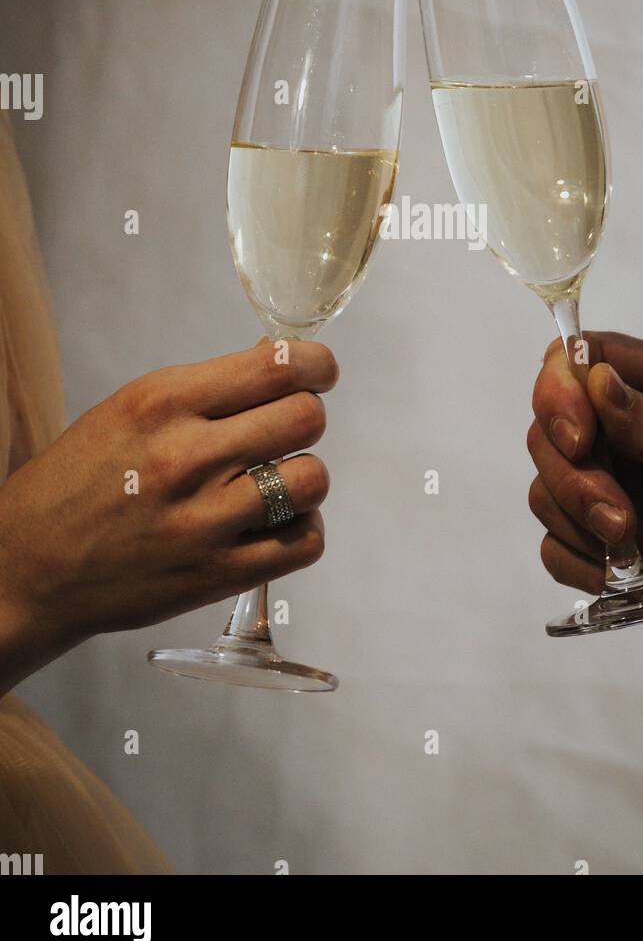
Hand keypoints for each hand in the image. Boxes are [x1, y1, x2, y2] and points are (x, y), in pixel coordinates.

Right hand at [0, 338, 337, 692]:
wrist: (27, 567)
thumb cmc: (81, 480)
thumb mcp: (129, 410)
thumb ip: (207, 391)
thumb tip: (283, 368)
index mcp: (162, 401)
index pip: (277, 366)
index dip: (314, 365)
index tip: (316, 372)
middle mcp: (186, 456)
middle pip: (305, 418)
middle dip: (306, 417)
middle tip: (284, 430)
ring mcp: (203, 521)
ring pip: (313, 479)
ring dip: (303, 477)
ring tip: (274, 481)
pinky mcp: (216, 575)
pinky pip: (305, 542)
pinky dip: (301, 529)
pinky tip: (273, 523)